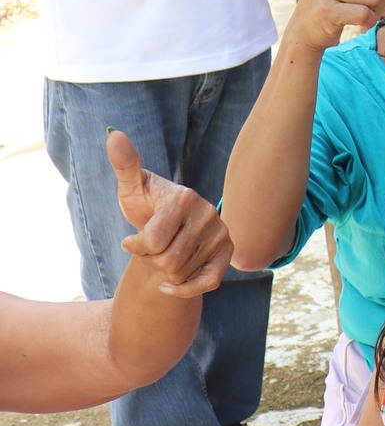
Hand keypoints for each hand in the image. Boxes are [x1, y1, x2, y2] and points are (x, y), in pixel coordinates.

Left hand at [111, 129, 232, 296]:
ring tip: (164, 256)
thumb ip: (124, 164)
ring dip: (165, 273)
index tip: (130, 240)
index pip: (151, 241)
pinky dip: (184, 290)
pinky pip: (208, 283)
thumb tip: (114, 135)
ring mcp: (221, 234)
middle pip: (166, 261)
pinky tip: (169, 286)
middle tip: (151, 250)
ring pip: (181, 273)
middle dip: (150, 261)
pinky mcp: (229, 252)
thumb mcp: (132, 186)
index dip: (134, 247)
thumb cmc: (146, 204)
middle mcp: (208, 214)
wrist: (170, 224)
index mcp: (184, 198)